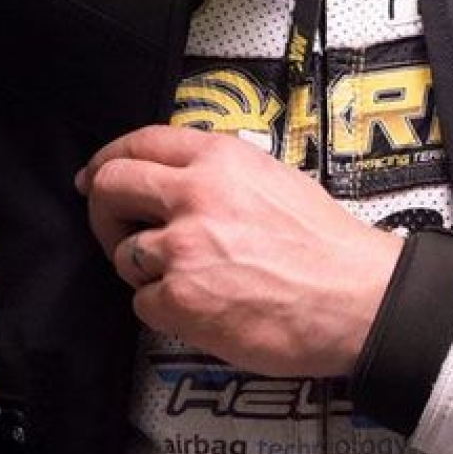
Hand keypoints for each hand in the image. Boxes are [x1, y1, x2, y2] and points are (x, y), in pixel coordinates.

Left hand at [76, 126, 402, 377]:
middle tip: (116, 229)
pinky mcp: (180, 299)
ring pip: (125, 254)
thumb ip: (217, 173)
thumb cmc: (326, 247)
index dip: (106, 160)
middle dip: (102, 210)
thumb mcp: (272, 179)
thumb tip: (173, 179)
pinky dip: (165, 310)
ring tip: (190, 280)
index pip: (137, 143)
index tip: (93, 176)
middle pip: (110, 188)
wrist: (358, 300)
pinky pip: (144, 303)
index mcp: (218, 160)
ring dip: (146, 271)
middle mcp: (194, 196)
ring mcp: (183, 249)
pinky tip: (203, 308)